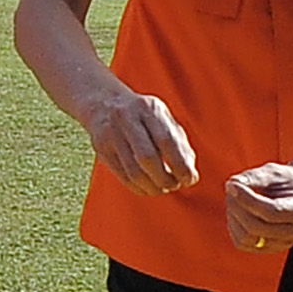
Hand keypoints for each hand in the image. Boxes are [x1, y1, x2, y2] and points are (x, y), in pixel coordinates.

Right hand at [82, 88, 196, 195]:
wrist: (103, 103)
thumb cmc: (143, 115)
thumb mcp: (163, 118)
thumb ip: (180, 142)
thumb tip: (190, 172)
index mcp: (148, 108)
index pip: (166, 141)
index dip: (180, 165)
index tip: (190, 179)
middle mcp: (127, 118)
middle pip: (148, 158)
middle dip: (166, 179)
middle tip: (176, 185)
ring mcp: (111, 134)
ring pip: (134, 172)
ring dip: (154, 187)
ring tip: (164, 188)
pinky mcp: (102, 150)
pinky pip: (124, 177)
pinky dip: (140, 188)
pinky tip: (149, 187)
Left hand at [224, 157, 292, 252]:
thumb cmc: (287, 181)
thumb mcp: (275, 172)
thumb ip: (255, 177)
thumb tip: (233, 185)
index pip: (271, 212)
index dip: (247, 199)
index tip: (233, 184)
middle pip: (257, 227)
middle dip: (238, 207)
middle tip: (231, 188)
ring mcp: (284, 243)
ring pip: (247, 238)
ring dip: (234, 217)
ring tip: (234, 198)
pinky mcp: (270, 249)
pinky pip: (243, 243)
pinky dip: (234, 226)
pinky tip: (237, 211)